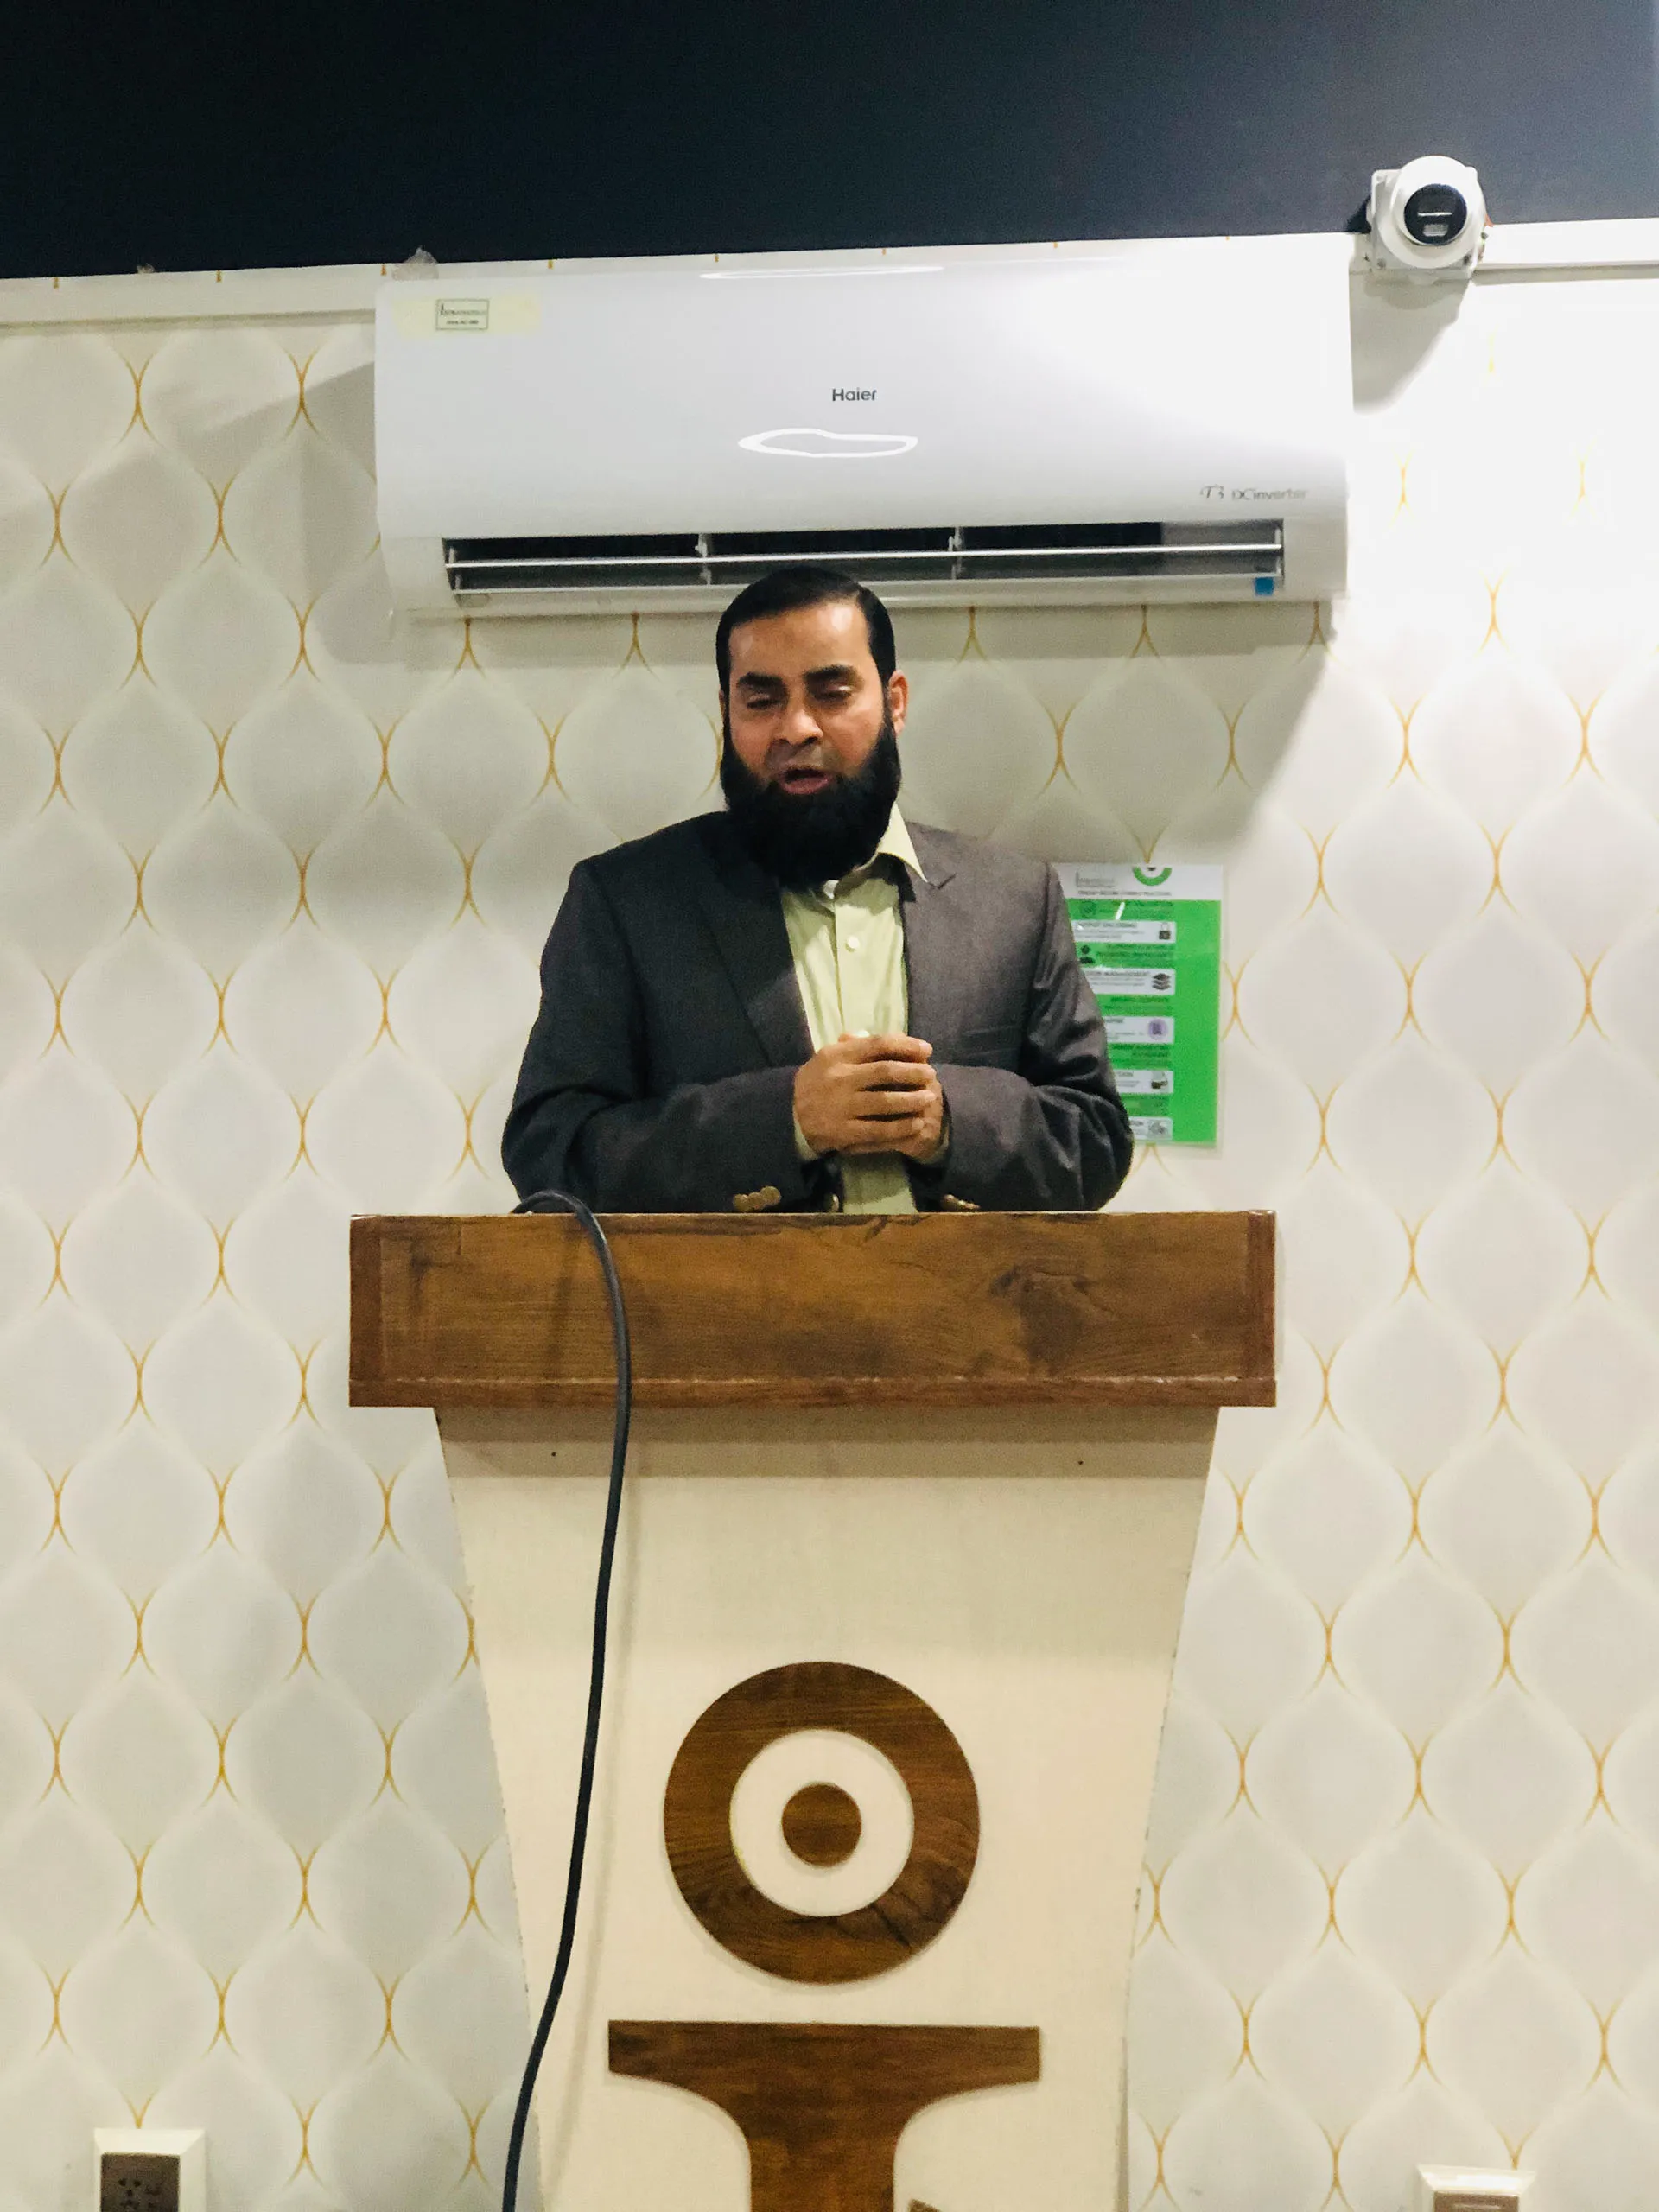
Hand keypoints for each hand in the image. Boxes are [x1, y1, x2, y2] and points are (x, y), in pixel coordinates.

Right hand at [794, 1033, 946, 1162]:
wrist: (788, 1115)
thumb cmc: (816, 1082)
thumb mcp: (829, 1057)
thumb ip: (858, 1046)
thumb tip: (897, 1038)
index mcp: (837, 1055)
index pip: (878, 1045)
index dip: (907, 1045)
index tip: (927, 1049)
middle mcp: (839, 1078)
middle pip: (885, 1072)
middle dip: (913, 1072)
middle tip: (931, 1074)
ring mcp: (842, 1106)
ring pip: (885, 1102)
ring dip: (912, 1100)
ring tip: (929, 1097)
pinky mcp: (843, 1131)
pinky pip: (878, 1129)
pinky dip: (901, 1127)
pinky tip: (916, 1124)